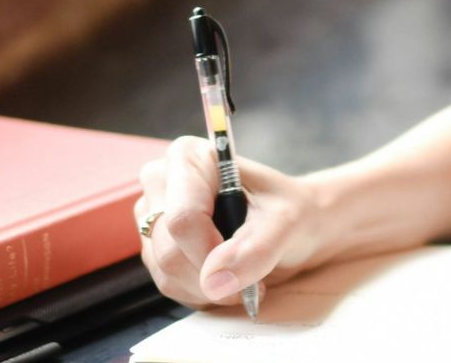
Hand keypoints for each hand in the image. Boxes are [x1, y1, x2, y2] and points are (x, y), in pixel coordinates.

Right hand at [134, 137, 325, 308]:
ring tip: (244, 273)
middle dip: (214, 275)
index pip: (182, 218)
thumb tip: (214, 281)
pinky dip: (203, 292)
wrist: (297, 227)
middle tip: (253, 273)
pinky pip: (170, 285)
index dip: (210, 252)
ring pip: (167, 273)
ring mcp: (154, 217)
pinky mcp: (155, 248)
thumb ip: (255, 249)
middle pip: (170, 250)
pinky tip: (226, 277)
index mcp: (189, 158)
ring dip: (210, 288)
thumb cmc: (291, 212)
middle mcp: (162, 183)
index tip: (244, 263)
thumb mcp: (287, 223)